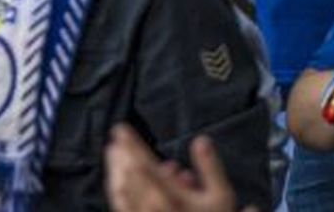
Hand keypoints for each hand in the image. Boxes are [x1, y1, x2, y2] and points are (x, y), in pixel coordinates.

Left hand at [104, 125, 256, 211]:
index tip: (121, 128)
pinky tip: (117, 182)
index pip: (144, 164)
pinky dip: (117, 190)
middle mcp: (152, 207)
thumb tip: (201, 139)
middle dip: (121, 154)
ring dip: (114, 169)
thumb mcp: (221, 195)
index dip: (131, 144)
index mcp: (170, 196)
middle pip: (128, 176)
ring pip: (120, 191)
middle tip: (116, 137)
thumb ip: (210, 167)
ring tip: (112, 152)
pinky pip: (121, 206)